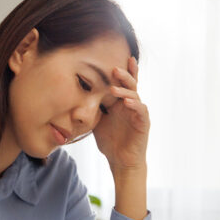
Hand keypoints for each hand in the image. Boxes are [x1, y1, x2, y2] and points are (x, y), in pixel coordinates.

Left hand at [93, 57, 149, 173]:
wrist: (121, 161)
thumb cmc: (110, 142)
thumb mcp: (97, 122)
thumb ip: (92, 108)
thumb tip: (76, 96)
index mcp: (120, 103)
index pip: (121, 84)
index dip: (121, 72)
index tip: (114, 58)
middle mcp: (131, 105)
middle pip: (130, 85)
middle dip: (123, 75)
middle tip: (114, 68)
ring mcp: (138, 113)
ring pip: (135, 96)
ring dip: (125, 91)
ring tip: (114, 89)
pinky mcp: (143, 123)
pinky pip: (141, 110)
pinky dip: (134, 105)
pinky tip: (127, 102)